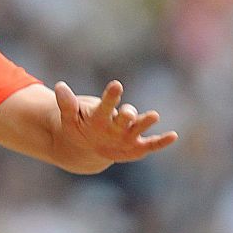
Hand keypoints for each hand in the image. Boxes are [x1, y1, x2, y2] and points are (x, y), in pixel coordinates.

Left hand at [54, 79, 177, 163]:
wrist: (84, 146)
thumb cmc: (78, 126)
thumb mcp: (69, 118)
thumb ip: (66, 104)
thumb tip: (58, 86)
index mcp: (102, 113)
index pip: (106, 103)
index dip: (111, 96)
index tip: (115, 85)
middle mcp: (117, 121)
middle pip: (125, 116)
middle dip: (128, 114)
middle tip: (128, 111)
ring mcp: (127, 134)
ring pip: (138, 127)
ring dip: (145, 122)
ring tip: (154, 115)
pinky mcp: (135, 147)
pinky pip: (150, 144)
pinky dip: (160, 141)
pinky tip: (173, 136)